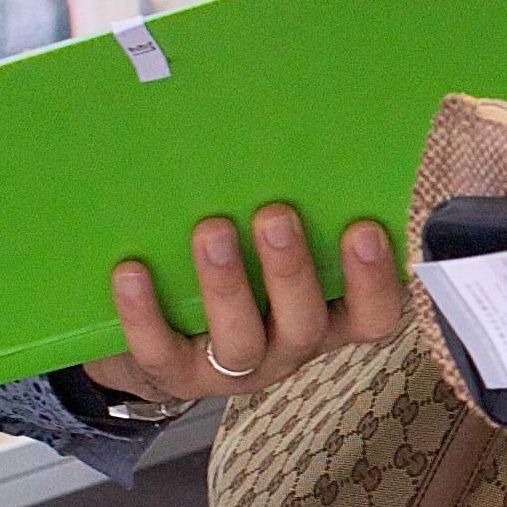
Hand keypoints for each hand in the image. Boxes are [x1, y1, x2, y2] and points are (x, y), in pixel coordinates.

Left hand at [91, 202, 405, 403]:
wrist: (160, 341)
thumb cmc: (234, 273)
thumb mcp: (268, 251)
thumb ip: (291, 213)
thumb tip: (284, 131)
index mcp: (325, 316)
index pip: (373, 314)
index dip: (374, 279)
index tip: (362, 227)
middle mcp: (286, 348)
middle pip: (304, 324)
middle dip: (290, 269)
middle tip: (275, 215)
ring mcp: (232, 369)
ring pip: (239, 341)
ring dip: (227, 284)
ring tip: (211, 231)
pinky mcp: (174, 375)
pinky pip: (161, 351)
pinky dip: (145, 312)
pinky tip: (132, 270)